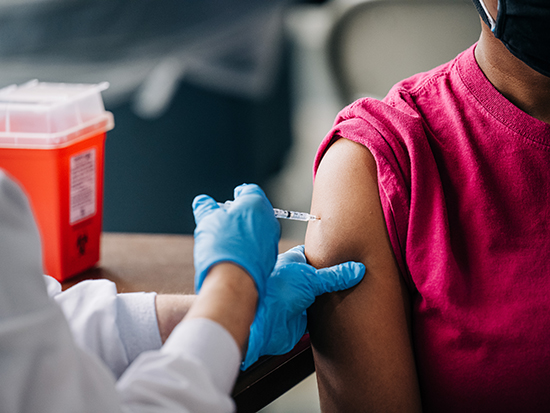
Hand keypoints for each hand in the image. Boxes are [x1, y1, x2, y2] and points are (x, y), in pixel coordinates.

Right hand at [192, 183, 279, 293]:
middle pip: (256, 210)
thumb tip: (202, 201)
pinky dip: (250, 246)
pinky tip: (237, 252)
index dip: (240, 193)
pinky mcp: (271, 257)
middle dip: (243, 212)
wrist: (233, 279)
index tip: (234, 197)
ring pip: (260, 229)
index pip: (250, 190)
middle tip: (227, 218)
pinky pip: (260, 246)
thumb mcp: (207, 220)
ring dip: (247, 230)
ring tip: (229, 237)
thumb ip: (205, 207)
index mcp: (255, 203)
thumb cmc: (221, 245)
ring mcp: (272, 239)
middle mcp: (268, 219)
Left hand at [242, 245, 364, 368]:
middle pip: (319, 278)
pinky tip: (340, 315)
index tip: (345, 253)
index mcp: (293, 262)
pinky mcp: (300, 320)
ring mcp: (297, 300)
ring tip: (352, 295)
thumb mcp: (310, 277)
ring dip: (331, 300)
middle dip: (333, 279)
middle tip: (353, 276)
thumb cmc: (274, 292)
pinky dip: (328, 318)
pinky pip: (319, 318)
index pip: (313, 254)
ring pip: (320, 298)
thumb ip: (335, 276)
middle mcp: (295, 280)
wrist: (261, 324)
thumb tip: (356, 269)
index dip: (328, 254)